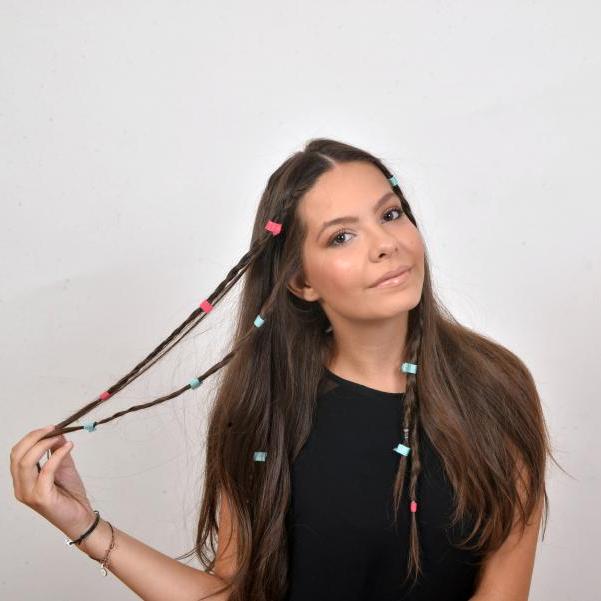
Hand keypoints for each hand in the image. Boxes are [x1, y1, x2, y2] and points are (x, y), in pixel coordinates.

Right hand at [10, 425, 95, 539]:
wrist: (81, 517)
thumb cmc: (70, 495)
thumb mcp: (63, 466)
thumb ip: (58, 451)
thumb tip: (57, 433)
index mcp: (22, 480)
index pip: (17, 454)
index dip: (31, 438)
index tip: (49, 428)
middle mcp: (21, 488)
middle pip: (17, 455)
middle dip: (34, 437)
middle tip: (53, 428)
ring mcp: (29, 494)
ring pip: (26, 462)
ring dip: (43, 444)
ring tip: (60, 436)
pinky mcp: (41, 497)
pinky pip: (46, 471)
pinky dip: (57, 455)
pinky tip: (69, 447)